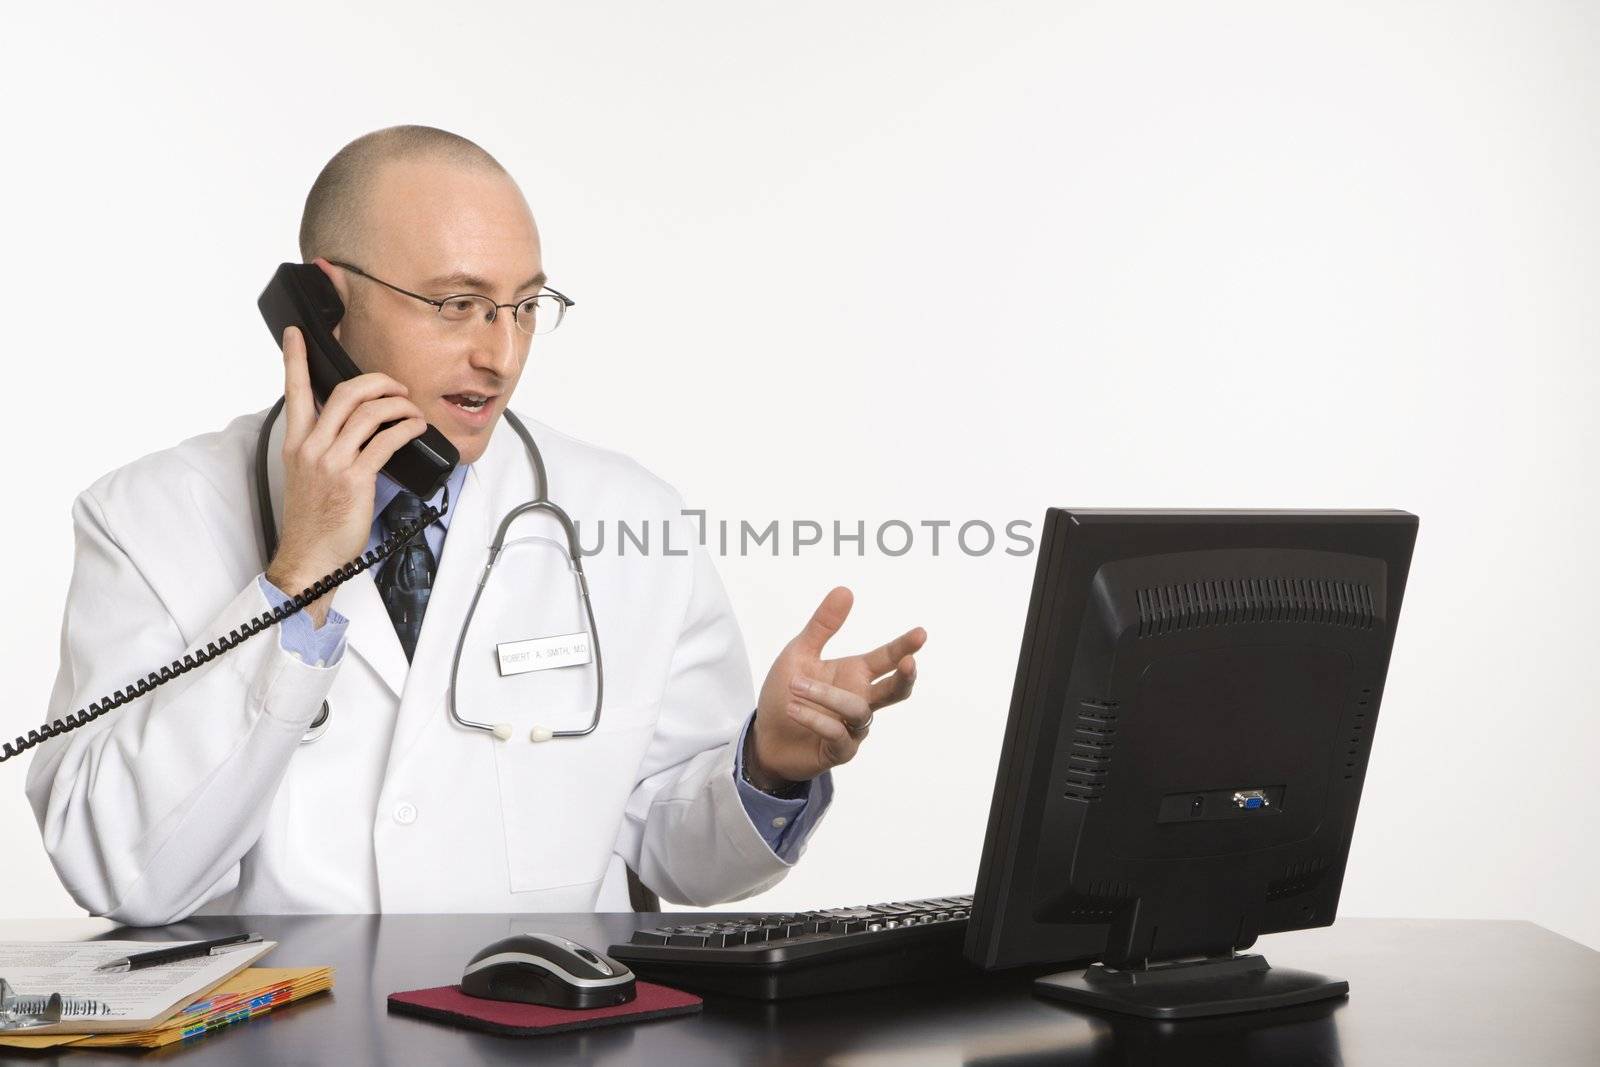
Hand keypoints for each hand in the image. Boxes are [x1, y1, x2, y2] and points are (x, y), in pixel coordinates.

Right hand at [264, 325, 429, 625]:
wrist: (311, 558)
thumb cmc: (313, 520)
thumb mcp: (308, 475)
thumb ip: (323, 446)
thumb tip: (354, 428)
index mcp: (296, 442)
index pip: (294, 391)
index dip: (295, 359)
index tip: (296, 334)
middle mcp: (311, 446)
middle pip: (345, 393)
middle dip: (377, 381)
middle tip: (396, 386)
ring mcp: (332, 461)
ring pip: (369, 412)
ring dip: (398, 404)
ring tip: (412, 410)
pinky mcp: (355, 479)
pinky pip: (386, 440)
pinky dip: (406, 428)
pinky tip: (415, 428)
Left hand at [750, 586, 926, 787]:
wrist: (765, 736)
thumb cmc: (786, 693)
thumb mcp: (799, 654)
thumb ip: (822, 626)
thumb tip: (846, 590)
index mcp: (855, 673)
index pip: (886, 659)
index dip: (904, 647)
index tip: (921, 634)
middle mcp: (860, 699)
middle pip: (895, 691)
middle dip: (904, 677)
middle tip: (909, 663)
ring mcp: (853, 728)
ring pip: (857, 710)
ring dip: (826, 696)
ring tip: (795, 686)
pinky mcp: (840, 751)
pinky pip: (838, 734)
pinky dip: (816, 718)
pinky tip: (794, 709)